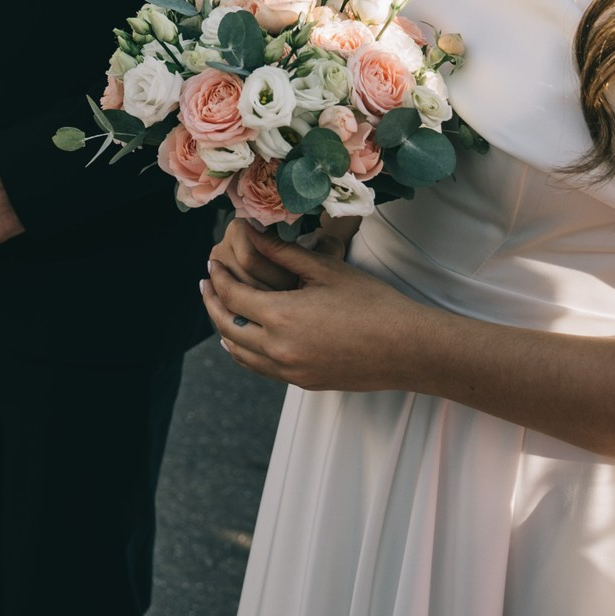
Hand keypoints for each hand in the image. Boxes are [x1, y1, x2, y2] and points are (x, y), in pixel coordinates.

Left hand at [201, 225, 429, 390]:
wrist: (408, 349)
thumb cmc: (372, 302)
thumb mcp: (325, 269)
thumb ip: (282, 253)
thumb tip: (250, 232)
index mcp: (281, 317)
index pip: (232, 295)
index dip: (218, 277)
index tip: (211, 262)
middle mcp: (278, 349)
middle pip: (228, 325)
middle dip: (212, 302)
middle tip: (207, 283)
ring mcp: (290, 371)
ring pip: (239, 352)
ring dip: (225, 328)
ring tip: (220, 307)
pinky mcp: (303, 383)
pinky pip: (260, 368)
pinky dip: (244, 351)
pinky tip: (245, 337)